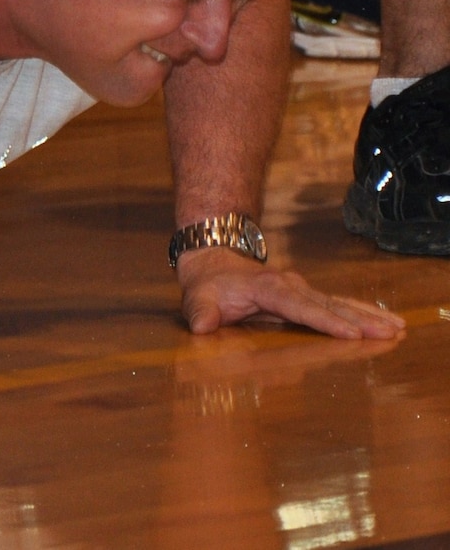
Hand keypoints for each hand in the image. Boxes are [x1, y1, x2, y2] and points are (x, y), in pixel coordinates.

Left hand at [178, 247, 406, 338]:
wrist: (213, 262)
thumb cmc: (208, 286)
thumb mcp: (197, 298)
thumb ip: (200, 312)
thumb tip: (202, 326)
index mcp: (267, 289)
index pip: (299, 307)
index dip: (325, 320)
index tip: (350, 333)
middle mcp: (290, 286)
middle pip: (329, 305)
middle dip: (359, 319)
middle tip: (389, 332)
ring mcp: (301, 289)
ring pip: (339, 303)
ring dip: (368, 315)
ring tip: (397, 328)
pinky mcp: (307, 296)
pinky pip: (338, 304)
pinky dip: (361, 312)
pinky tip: (384, 320)